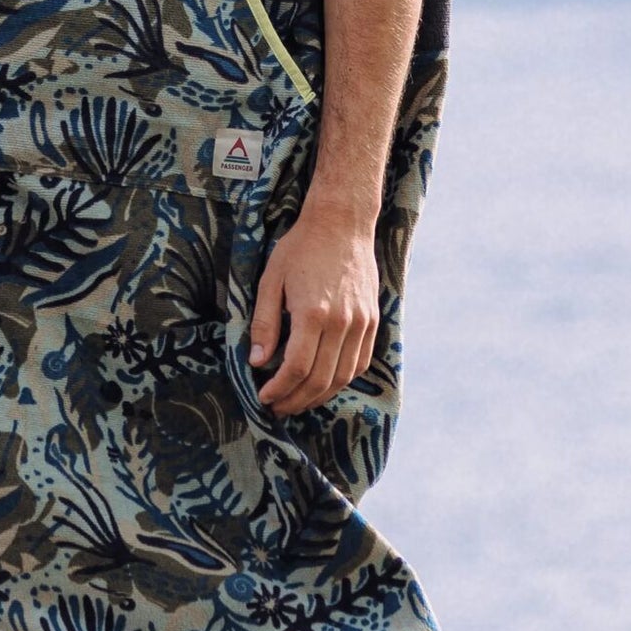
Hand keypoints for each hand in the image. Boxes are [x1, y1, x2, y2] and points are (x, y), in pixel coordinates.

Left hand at [248, 191, 379, 413]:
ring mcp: (362, 323)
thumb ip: (264, 323)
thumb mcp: (271, 280)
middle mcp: (342, 322)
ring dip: (320, 396)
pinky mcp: (373, 320)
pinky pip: (361, 362)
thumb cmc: (301, 248)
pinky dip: (342, 379)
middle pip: (321, 379)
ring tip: (298, 401)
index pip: (297, 368)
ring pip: (343, 376)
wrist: (342, 223)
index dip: (279, 389)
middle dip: (296, 400)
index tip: (263, 397)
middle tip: (277, 407)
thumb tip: (257, 361)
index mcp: (314, 313)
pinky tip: (324, 383)